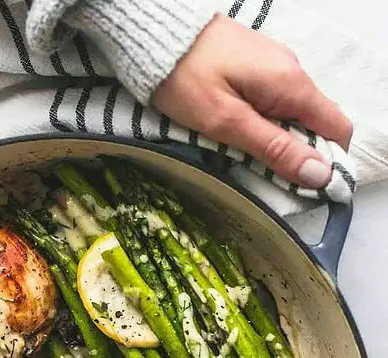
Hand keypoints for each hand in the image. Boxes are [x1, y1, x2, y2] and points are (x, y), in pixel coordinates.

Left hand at [152, 14, 352, 187]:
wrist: (156, 33)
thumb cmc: (185, 77)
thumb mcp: (228, 122)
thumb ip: (274, 148)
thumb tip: (319, 174)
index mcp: (292, 85)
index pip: (337, 129)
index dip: (328, 163)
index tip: (306, 189)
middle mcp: (291, 72)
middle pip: (315, 125)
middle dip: (297, 156)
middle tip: (262, 176)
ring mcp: (274, 67)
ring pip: (291, 116)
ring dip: (276, 142)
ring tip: (241, 156)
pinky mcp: (255, 67)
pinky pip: (272, 102)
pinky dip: (261, 124)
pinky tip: (234, 131)